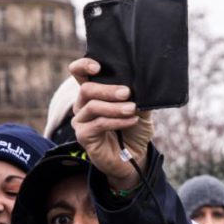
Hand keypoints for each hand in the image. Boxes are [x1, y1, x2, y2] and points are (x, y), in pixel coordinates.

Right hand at [70, 58, 152, 188]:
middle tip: (127, 93)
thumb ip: (139, 97)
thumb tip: (144, 84)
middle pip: (86, 89)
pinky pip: (98, 124)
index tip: (97, 67)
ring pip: (92, 106)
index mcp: (94, 94)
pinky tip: (131, 120)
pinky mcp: (83, 136)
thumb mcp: (140, 110)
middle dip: (107, 89)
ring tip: (132, 109)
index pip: (79, 73)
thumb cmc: (134, 130)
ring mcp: (81, 121)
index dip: (83, 66)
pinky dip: (117, 121)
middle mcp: (83, 105)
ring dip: (115, 107)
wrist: (134, 157)